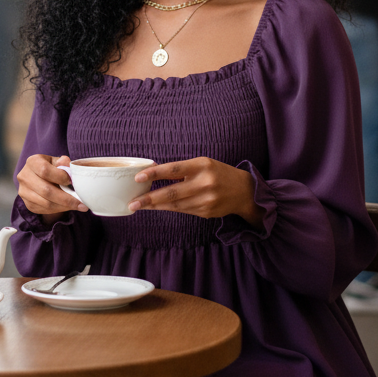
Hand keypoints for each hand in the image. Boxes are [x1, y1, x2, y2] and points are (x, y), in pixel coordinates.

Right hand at [17, 153, 88, 224]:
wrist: (41, 178)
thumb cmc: (52, 168)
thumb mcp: (58, 162)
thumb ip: (63, 162)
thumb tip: (66, 162)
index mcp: (32, 162)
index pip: (44, 170)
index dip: (60, 177)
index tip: (72, 181)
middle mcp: (24, 176)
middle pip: (45, 190)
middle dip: (66, 198)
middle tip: (81, 202)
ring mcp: (24, 191)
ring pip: (46, 203)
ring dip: (64, 206)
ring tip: (78, 205)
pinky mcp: (28, 203)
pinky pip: (44, 210)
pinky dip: (59, 209)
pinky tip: (68, 207)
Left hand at [128, 158, 263, 227]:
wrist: (244, 191)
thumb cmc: (218, 173)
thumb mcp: (203, 164)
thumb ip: (181, 169)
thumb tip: (153, 171)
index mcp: (202, 165)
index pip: (174, 169)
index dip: (155, 173)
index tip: (138, 178)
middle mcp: (204, 183)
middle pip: (172, 193)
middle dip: (149, 199)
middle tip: (133, 203)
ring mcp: (206, 200)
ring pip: (175, 205)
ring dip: (155, 206)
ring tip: (140, 205)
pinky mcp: (206, 212)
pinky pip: (183, 211)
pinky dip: (168, 209)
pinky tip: (157, 207)